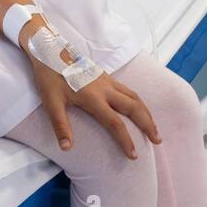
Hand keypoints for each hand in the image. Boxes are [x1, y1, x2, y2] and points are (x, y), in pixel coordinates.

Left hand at [26, 53, 160, 159]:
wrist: (49, 51)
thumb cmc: (49, 77)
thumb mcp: (51, 103)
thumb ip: (60, 126)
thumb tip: (67, 148)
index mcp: (93, 98)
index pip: (115, 123)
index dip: (126, 141)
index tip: (133, 155)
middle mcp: (105, 89)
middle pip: (134, 108)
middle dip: (148, 125)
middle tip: (157, 140)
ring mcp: (107, 81)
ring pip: (135, 97)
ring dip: (146, 113)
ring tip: (153, 127)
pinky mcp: (106, 76)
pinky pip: (128, 90)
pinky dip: (138, 101)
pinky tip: (138, 108)